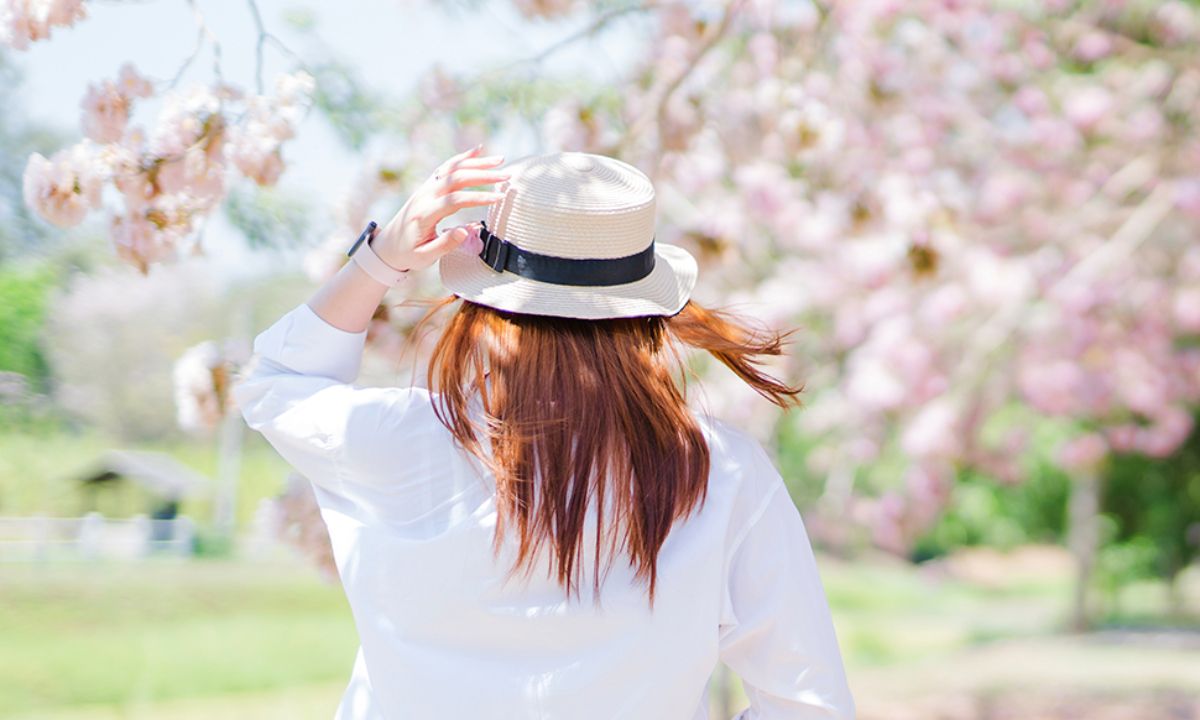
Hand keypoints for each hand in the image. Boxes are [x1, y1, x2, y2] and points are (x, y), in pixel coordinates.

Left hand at [373, 144, 508, 271]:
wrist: (388, 244)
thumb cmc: (409, 253)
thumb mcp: (425, 257)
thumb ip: (445, 244)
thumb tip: (465, 230)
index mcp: (423, 214)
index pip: (454, 200)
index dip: (477, 197)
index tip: (498, 198)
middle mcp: (424, 196)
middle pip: (455, 179)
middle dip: (482, 175)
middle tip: (506, 176)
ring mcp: (425, 188)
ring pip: (452, 169)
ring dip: (476, 163)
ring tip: (500, 160)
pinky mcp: (428, 186)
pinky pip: (445, 167)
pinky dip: (462, 158)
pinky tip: (477, 151)